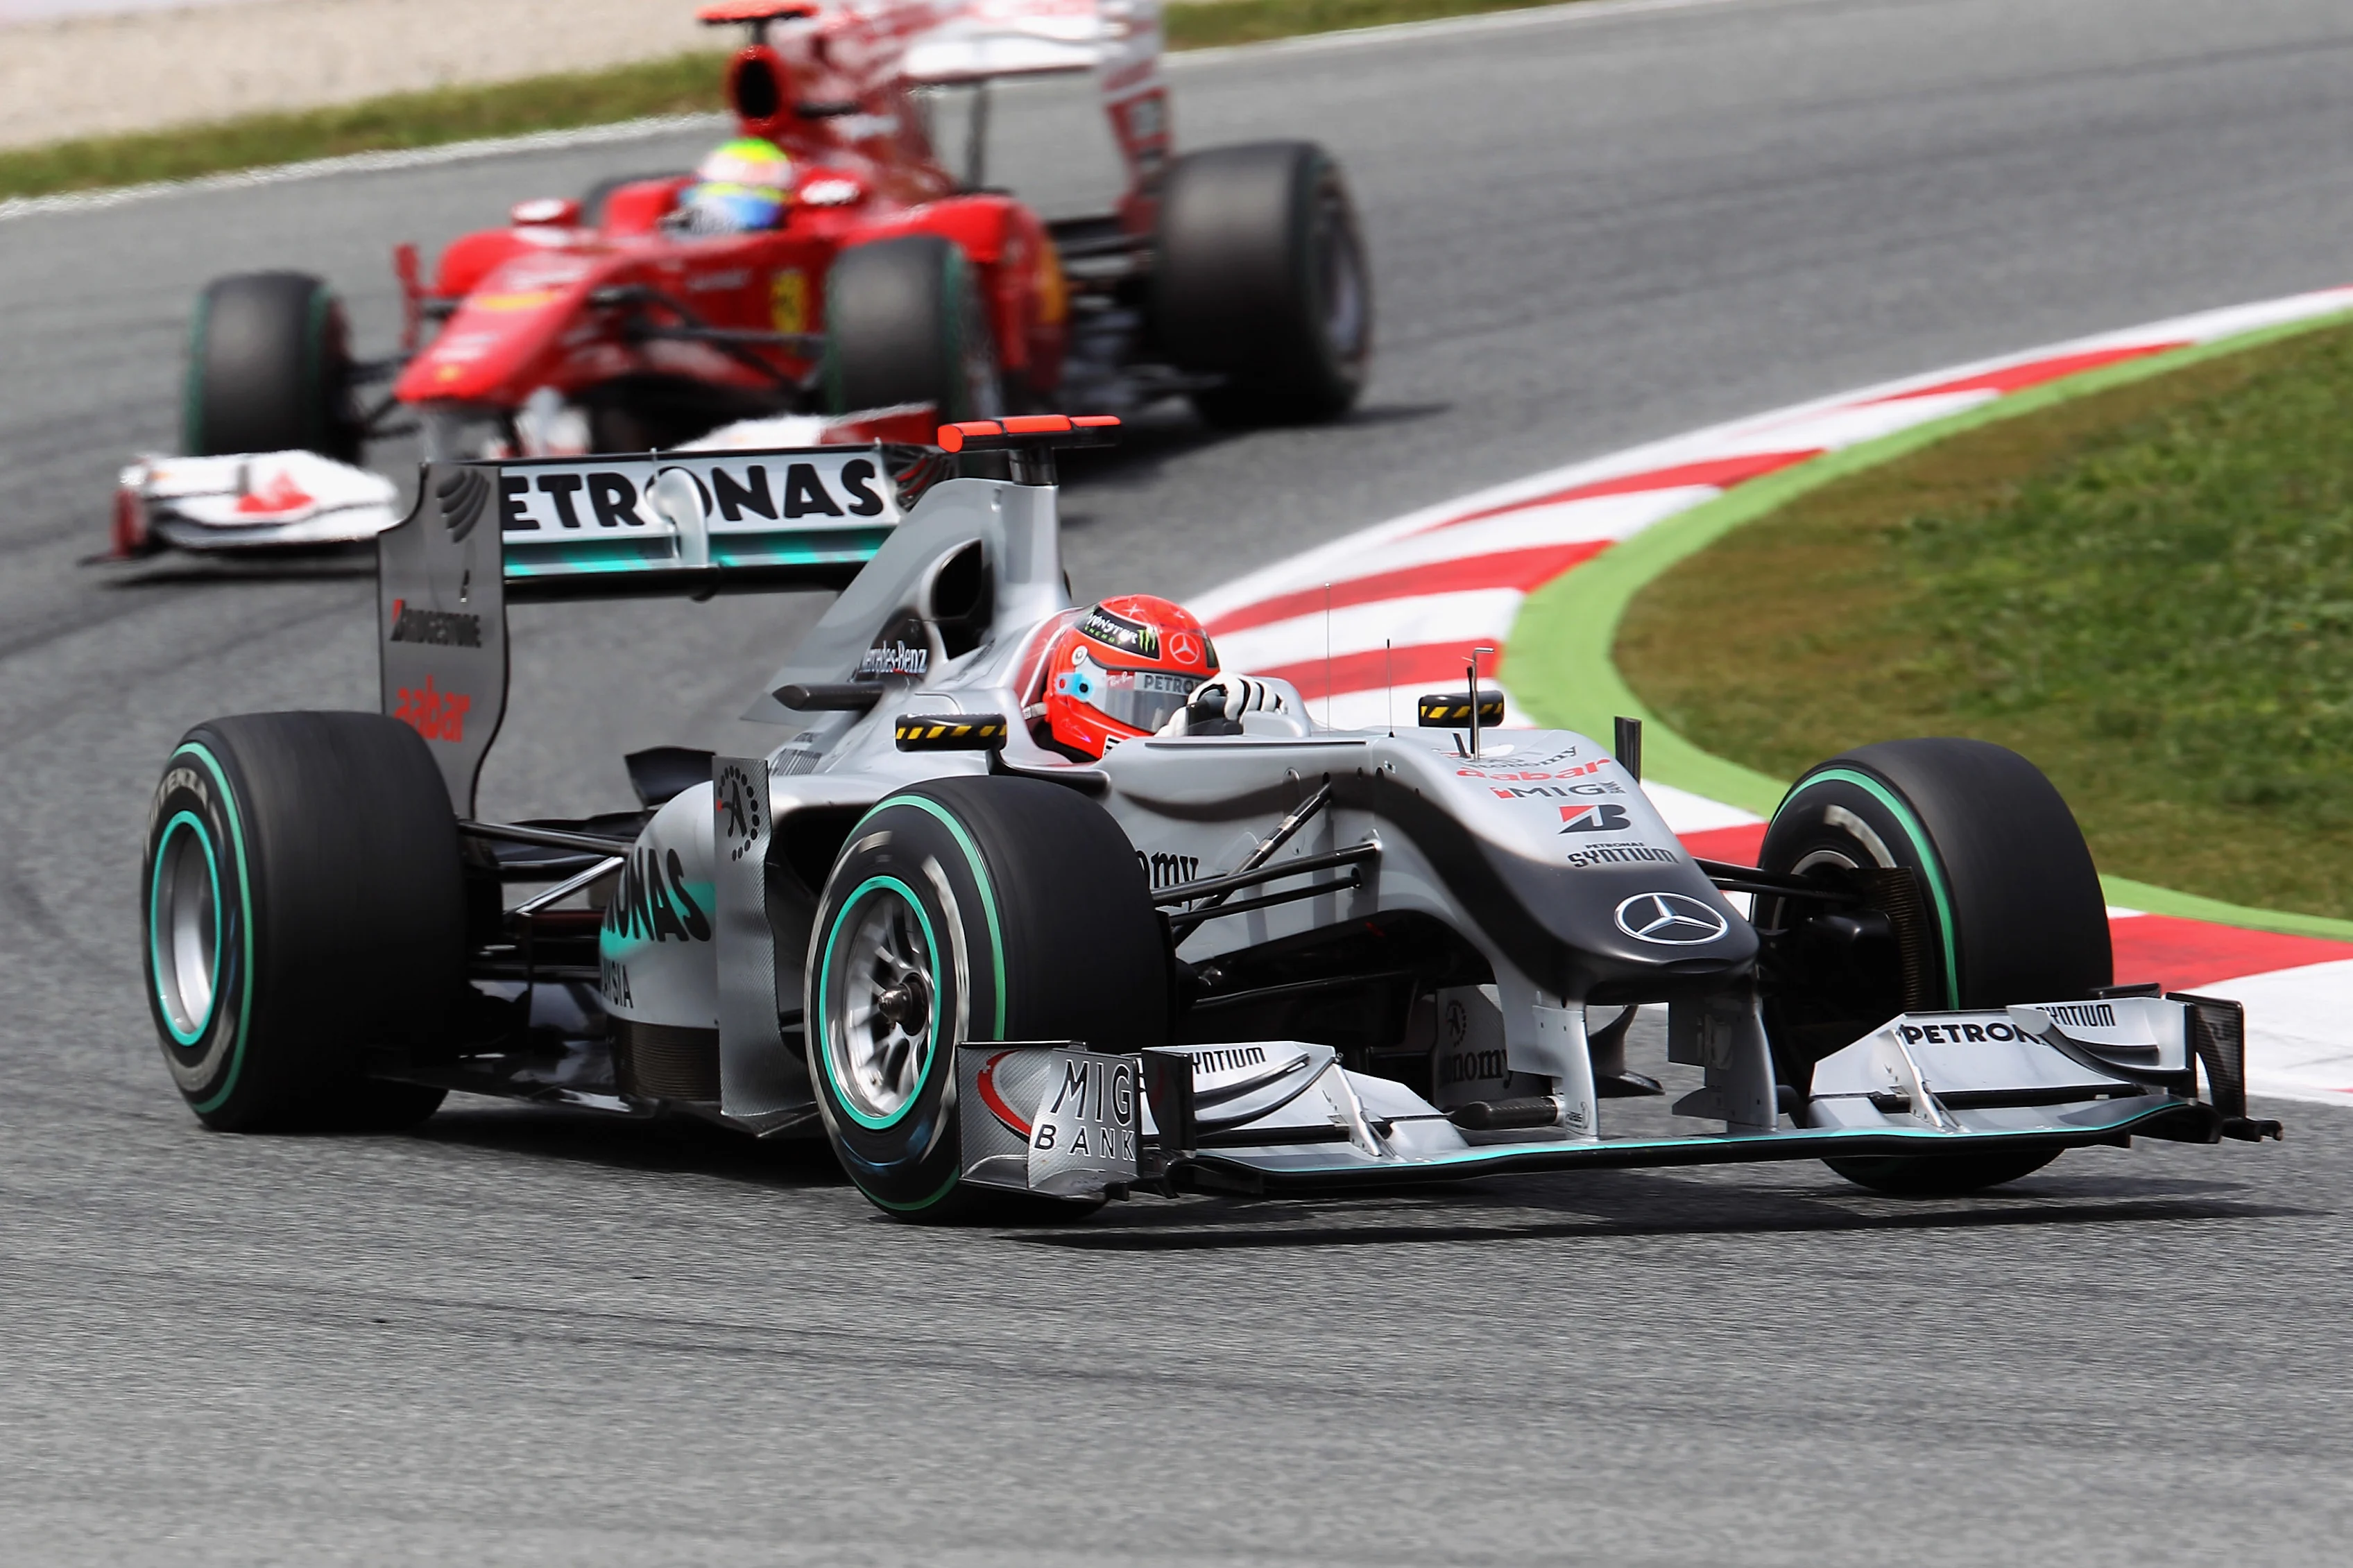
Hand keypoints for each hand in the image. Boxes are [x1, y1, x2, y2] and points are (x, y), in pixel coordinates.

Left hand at [1156, 674, 1285, 735]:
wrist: (1210, 713)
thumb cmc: (1200, 713)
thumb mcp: (1190, 713)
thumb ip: (1180, 720)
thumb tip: (1174, 724)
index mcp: (1221, 681)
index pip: (1234, 684)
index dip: (1235, 699)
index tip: (1231, 715)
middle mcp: (1238, 682)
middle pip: (1254, 687)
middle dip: (1250, 706)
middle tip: (1244, 722)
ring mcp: (1253, 689)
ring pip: (1267, 692)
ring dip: (1265, 707)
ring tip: (1257, 723)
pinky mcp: (1265, 699)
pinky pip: (1277, 698)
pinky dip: (1278, 708)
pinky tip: (1272, 720)